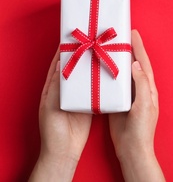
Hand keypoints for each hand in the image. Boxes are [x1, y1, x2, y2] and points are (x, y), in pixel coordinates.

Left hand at [29, 48, 91, 181]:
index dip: (63, 52)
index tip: (72, 39)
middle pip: (74, 68)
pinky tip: (107, 74)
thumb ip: (57, 85)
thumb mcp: (50, 104)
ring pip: (86, 77)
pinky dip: (100, 81)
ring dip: (92, 67)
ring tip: (101, 54)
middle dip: (81, 56)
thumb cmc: (52, 128)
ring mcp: (79, 97)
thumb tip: (62, 64)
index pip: (58, 65)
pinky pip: (95, 90)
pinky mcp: (89, 105)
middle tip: (91, 43)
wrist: (64, 150)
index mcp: (53, 88)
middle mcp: (66, 90)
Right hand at [109, 30, 164, 181]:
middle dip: (128, 49)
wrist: (132, 148)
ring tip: (108, 47)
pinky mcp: (117, 102)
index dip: (138, 47)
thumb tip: (135, 64)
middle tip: (119, 35)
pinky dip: (108, 74)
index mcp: (148, 88)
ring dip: (117, 60)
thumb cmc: (142, 128)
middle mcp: (139, 89)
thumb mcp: (144, 104)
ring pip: (122, 73)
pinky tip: (100, 68)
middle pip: (133, 64)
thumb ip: (141, 84)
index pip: (143, 62)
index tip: (133, 32)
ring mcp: (128, 95)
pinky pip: (113, 84)